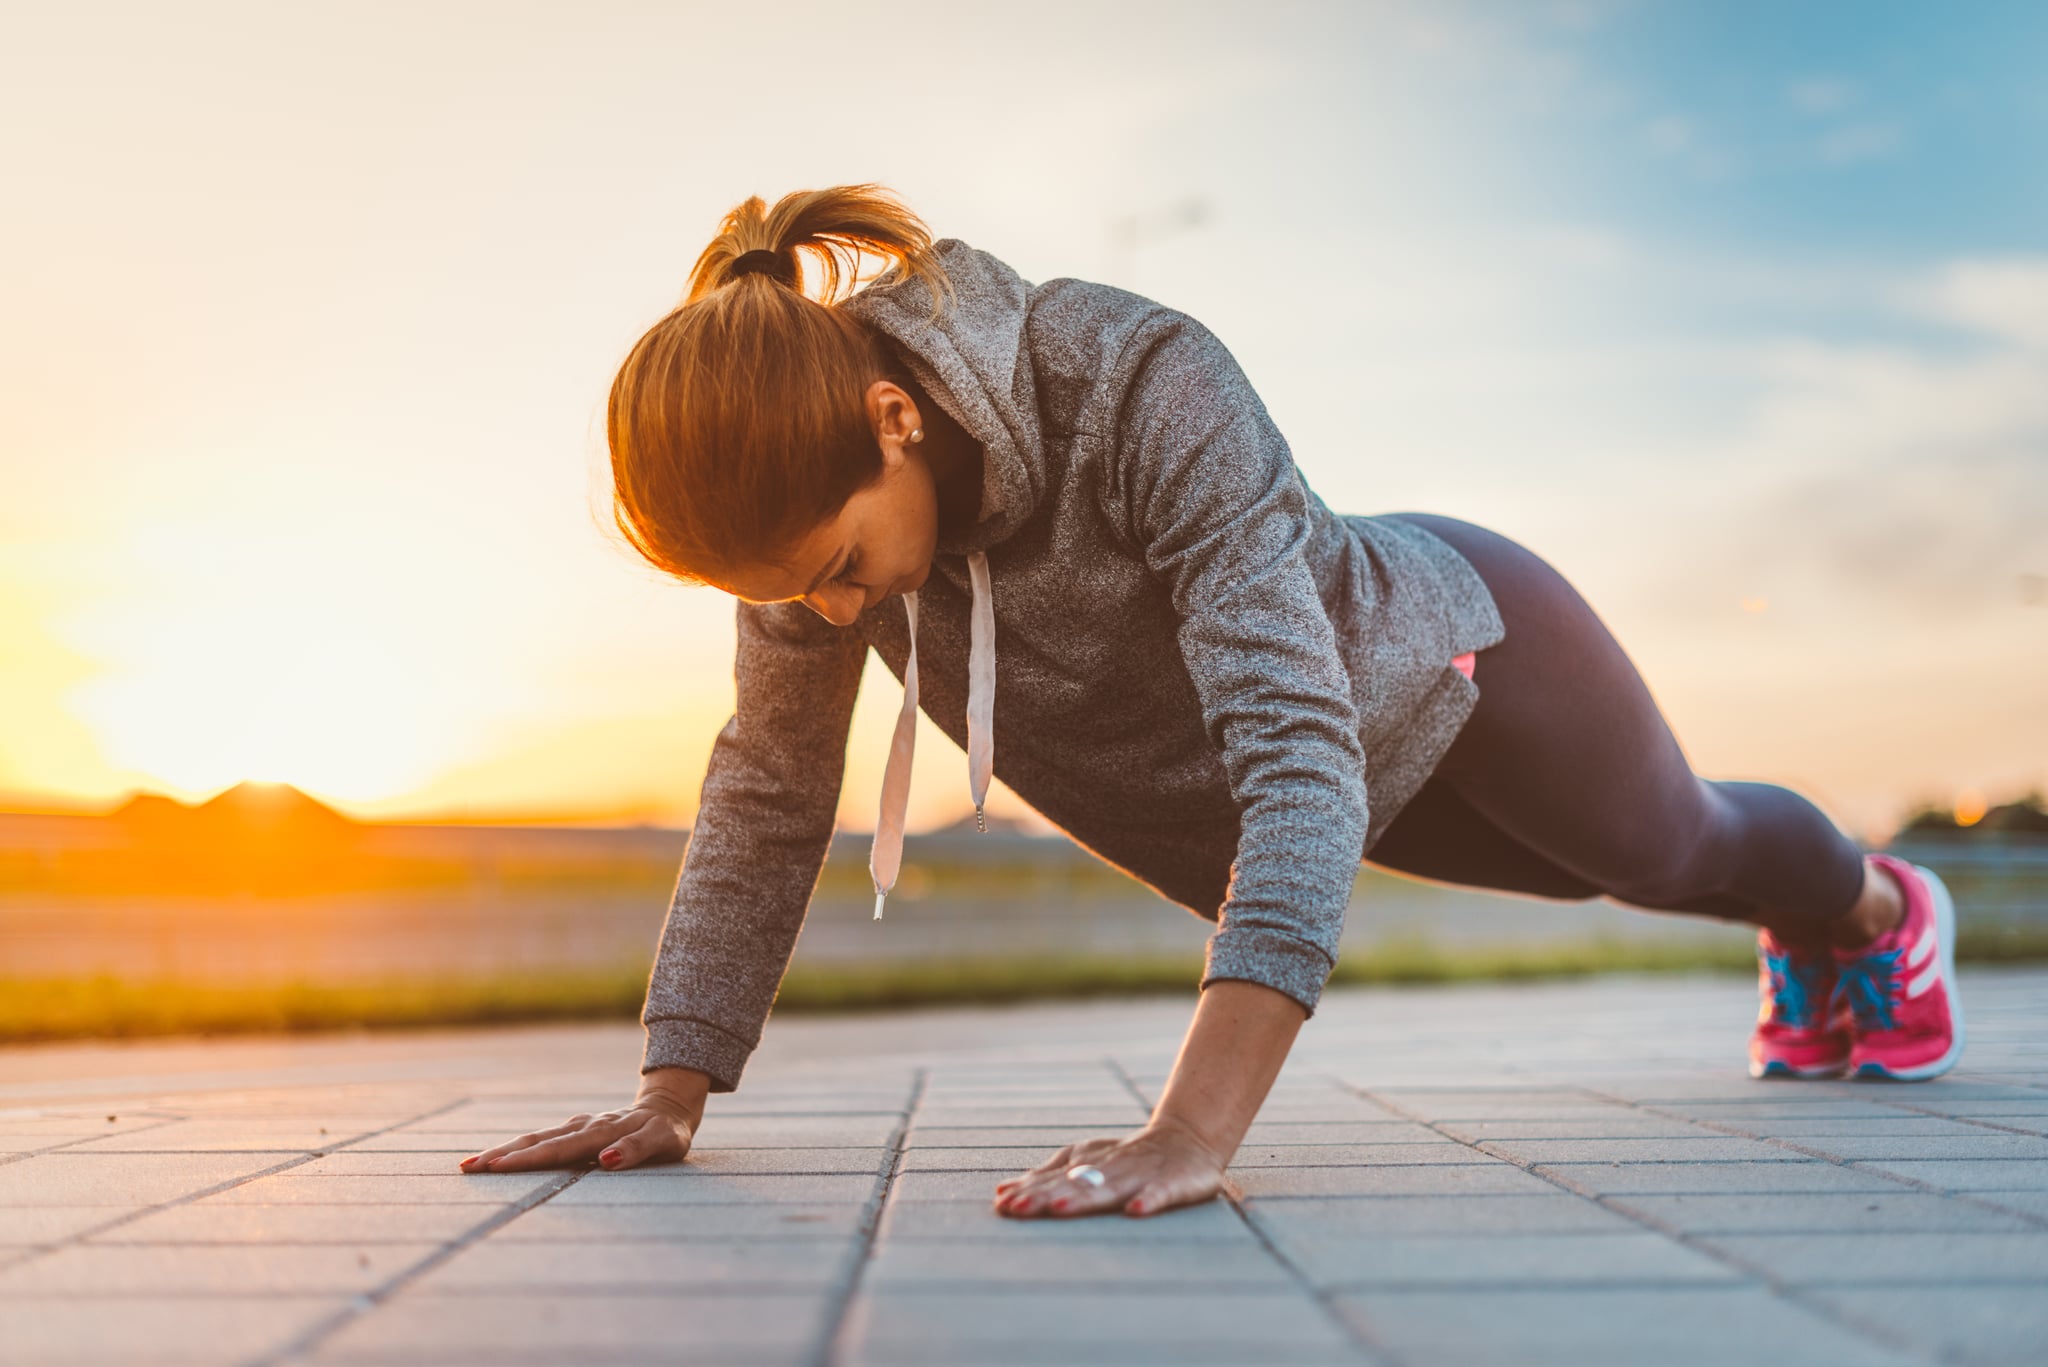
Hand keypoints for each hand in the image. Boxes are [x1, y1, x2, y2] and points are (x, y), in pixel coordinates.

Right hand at [458, 1068, 708, 1173]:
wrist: (668, 1107)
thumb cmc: (668, 1132)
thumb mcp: (665, 1142)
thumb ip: (638, 1149)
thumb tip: (607, 1159)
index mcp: (602, 1132)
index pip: (558, 1149)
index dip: (527, 1159)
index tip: (497, 1167)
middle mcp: (584, 1127)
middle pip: (537, 1142)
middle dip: (502, 1156)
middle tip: (468, 1168)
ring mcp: (578, 1127)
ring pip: (535, 1138)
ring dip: (504, 1151)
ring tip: (472, 1164)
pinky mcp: (575, 1129)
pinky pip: (543, 1139)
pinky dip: (518, 1148)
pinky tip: (499, 1158)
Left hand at [991, 1120, 1227, 1218]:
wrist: (1187, 1138)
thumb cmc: (1128, 1158)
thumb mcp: (1086, 1163)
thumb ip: (1047, 1178)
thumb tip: (1001, 1191)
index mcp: (1089, 1164)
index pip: (1054, 1179)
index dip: (1029, 1192)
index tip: (1002, 1206)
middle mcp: (1110, 1166)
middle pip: (1075, 1182)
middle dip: (1046, 1195)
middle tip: (1018, 1208)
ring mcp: (1142, 1173)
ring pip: (1111, 1185)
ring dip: (1087, 1196)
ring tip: (1061, 1208)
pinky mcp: (1174, 1181)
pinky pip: (1161, 1191)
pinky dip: (1149, 1199)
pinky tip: (1136, 1211)